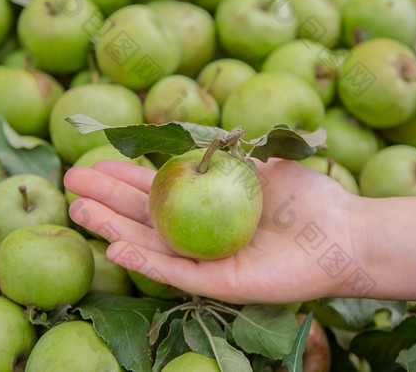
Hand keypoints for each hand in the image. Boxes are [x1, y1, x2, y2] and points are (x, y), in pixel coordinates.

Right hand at [64, 158, 362, 303]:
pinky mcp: (220, 283)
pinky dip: (146, 261)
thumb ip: (228, 151)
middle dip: (105, 200)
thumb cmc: (310, 197)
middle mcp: (201, 232)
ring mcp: (208, 258)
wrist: (345, 232)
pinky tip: (115, 246)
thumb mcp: (263, 162)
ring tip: (77, 211)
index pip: (157, 189)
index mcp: (209, 202)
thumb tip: (194, 132)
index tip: (93, 161)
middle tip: (70, 183)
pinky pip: (176, 273)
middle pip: (143, 216)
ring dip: (112, 229)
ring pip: (150, 244)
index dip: (124, 176)